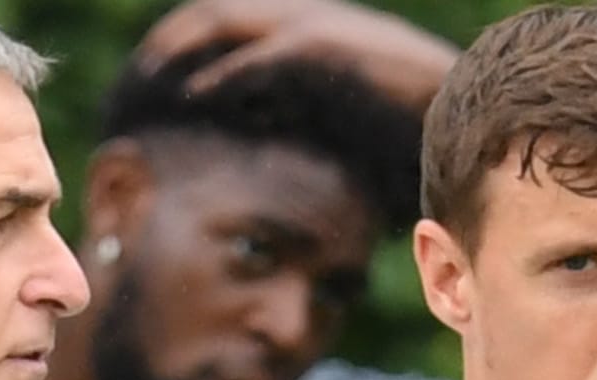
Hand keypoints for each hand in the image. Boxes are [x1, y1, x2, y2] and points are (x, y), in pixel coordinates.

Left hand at [137, 0, 459, 112]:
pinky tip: (192, 101)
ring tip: (144, 87)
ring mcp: (314, 26)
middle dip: (164, 45)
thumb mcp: (338, 123)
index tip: (144, 84)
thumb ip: (295, 119)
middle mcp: (302, 18)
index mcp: (302, 31)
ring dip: (178, 51)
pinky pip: (259, 59)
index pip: (222, 24)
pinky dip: (222, 78)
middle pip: (210, 14)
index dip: (179, 47)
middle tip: (129, 85)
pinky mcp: (327, 50)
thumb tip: (258, 148)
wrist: (467, 113)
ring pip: (223, 23)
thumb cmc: (410, 130)